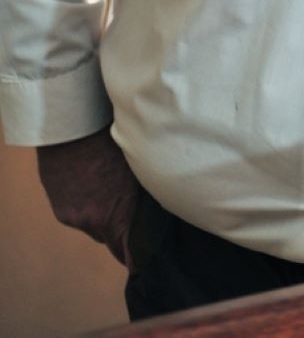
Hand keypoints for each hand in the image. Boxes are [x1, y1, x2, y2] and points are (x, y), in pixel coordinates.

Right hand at [37, 125, 140, 267]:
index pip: (128, 253)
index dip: (137, 257)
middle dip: (119, 229)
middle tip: (128, 212)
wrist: (71, 129)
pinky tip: (90, 184)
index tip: (144, 261)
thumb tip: (155, 204)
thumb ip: (140, 194)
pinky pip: (77, 215)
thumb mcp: (133, 169)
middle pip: (110, 238)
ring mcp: (74, 217)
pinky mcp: (60, 209)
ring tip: (106, 190)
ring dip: (100, 214)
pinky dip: (84, 205)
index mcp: (116, 215)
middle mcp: (93, 222)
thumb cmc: (110, 141)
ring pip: (92, 226)